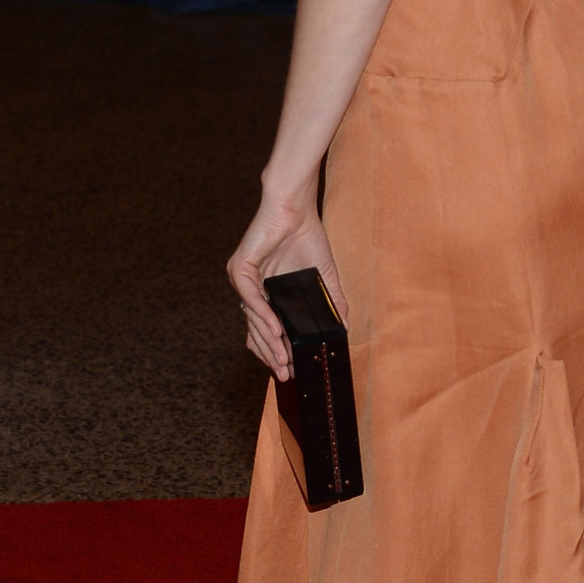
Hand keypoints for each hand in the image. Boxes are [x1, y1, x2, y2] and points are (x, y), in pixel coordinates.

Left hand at [226, 187, 348, 382]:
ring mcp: (242, 279)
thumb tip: (344, 327)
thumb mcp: (324, 277)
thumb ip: (332, 301)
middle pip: (256, 331)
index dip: (275, 351)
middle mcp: (250, 289)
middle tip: (287, 374)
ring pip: (252, 319)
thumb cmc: (307, 237)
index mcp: (266, 293)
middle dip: (272, 355)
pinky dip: (264, 317)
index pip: (263, 330)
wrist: (296, 208)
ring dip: (269, 342)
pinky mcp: (239, 268)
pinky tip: (278, 332)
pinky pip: (251, 300)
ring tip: (284, 360)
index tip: (290, 370)